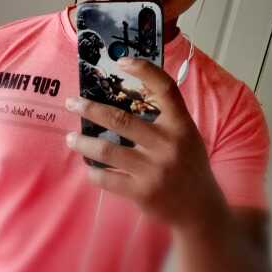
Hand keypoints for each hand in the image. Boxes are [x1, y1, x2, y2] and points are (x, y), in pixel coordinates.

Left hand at [65, 57, 225, 228]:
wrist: (201, 209)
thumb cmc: (187, 163)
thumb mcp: (185, 135)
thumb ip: (163, 117)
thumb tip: (120, 95)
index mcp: (181, 125)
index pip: (165, 89)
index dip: (144, 71)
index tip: (122, 62)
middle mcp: (169, 144)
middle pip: (121, 120)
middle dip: (90, 109)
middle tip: (71, 103)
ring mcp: (155, 170)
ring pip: (106, 151)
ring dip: (83, 142)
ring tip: (71, 138)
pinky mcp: (143, 192)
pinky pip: (107, 179)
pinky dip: (93, 172)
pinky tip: (89, 168)